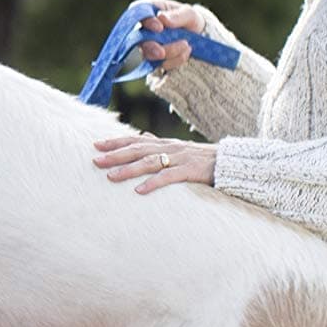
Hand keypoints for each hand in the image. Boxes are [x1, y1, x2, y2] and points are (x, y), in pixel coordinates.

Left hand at [91, 133, 215, 193]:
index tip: (96, 144)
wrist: (231, 162)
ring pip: (150, 162)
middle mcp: (170, 148)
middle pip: (138, 149)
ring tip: (111, 177)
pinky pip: (169, 177)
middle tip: (96, 160)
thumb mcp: (179, 149)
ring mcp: (180, 158)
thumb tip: (143, 136)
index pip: (136, 140)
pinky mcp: (190, 171)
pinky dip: (153, 183)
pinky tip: (139, 191)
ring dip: (129, 169)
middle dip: (116, 154)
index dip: (116, 141)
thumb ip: (160, 143)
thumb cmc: (203, 158)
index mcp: (166, 143)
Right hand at [132, 0, 235, 72]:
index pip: (138, 11)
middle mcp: (145, 27)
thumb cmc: (190, 20)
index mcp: (150, 9)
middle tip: (162, 52)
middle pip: (138, 38)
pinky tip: (186, 53)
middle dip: (151, 47)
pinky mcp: (154, 60)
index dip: (145, 21)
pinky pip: (159, 64)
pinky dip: (174, 60)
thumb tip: (162, 18)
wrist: (198, 38)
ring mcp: (147, 45)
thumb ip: (176, 15)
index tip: (159, 28)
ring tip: (187, 46)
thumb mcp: (189, 14)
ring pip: (149, 54)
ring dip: (169, 52)